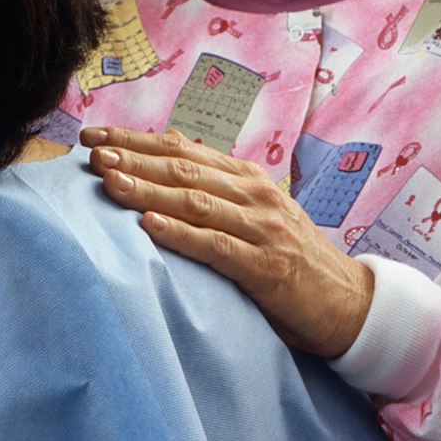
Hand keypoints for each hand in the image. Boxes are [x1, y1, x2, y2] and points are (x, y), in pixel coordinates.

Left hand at [80, 125, 373, 359]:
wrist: (350, 303)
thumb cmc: (290, 260)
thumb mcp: (253, 218)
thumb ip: (214, 198)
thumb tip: (153, 183)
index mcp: (246, 179)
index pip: (182, 150)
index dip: (135, 140)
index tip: (93, 136)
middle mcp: (254, 195)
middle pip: (182, 169)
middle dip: (132, 158)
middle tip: (91, 153)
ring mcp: (263, 229)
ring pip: (194, 201)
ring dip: (147, 189)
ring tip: (108, 181)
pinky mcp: (267, 267)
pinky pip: (216, 247)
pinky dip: (179, 234)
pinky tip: (147, 227)